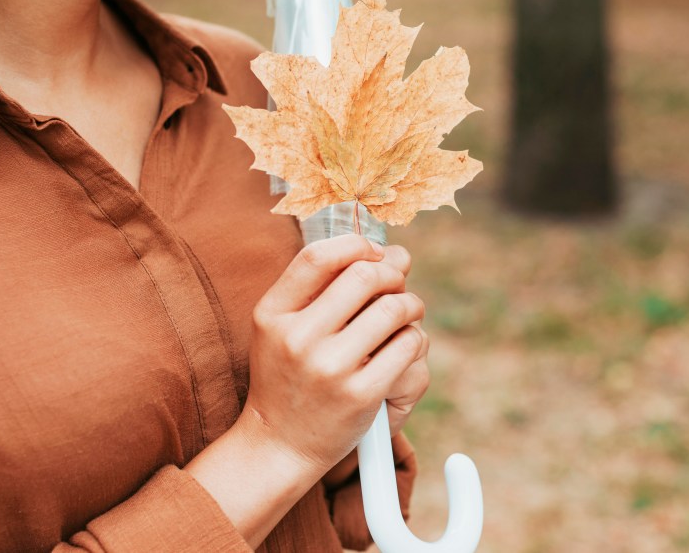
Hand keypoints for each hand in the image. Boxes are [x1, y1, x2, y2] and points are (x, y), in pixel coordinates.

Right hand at [241, 234, 429, 474]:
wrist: (279, 444)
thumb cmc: (288, 375)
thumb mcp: (281, 326)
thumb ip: (323, 285)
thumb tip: (395, 252)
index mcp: (273, 314)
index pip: (318, 257)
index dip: (356, 244)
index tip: (373, 253)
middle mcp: (298, 338)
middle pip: (364, 276)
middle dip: (391, 273)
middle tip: (397, 285)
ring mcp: (331, 368)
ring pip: (394, 308)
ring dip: (410, 304)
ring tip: (407, 312)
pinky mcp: (362, 394)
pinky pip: (408, 345)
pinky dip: (414, 337)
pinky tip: (405, 343)